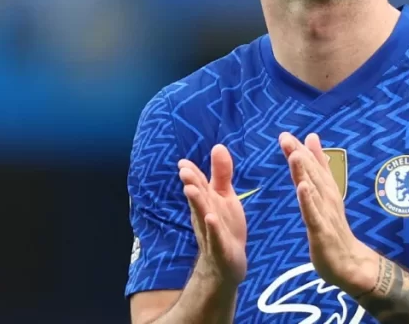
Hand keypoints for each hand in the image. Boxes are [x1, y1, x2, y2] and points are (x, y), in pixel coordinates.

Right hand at [178, 144, 247, 286]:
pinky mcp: (221, 248)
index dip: (192, 174)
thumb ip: (221, 173)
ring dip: (197, 203)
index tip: (183, 162)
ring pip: (203, 215)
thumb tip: (218, 146)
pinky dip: (213, 228)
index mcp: (206, 201)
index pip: (198, 185)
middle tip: (183, 171)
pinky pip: (216, 237)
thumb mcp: (224, 196)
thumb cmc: (224, 225)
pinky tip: (211, 218)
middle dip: (191, 184)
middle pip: (198, 198)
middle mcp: (205, 214)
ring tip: (190, 189)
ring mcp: (212, 231)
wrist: (226, 263)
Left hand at [279, 132, 378, 295]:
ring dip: (304, 173)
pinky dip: (308, 201)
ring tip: (294, 155)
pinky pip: (313, 214)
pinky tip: (302, 188)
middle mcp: (327, 198)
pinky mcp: (322, 231)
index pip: (313, 167)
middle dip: (299, 155)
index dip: (300, 150)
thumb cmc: (334, 228)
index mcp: (326, 190)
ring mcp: (325, 214)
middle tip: (285, 138)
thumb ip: (319, 166)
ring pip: (313, 190)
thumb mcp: (326, 194)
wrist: (349, 262)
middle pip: (312, 174)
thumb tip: (312, 138)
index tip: (286, 134)